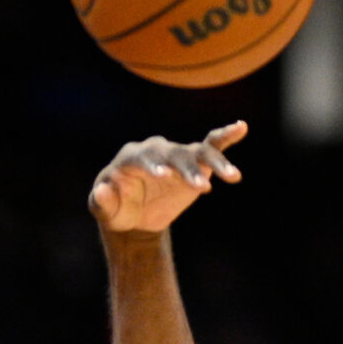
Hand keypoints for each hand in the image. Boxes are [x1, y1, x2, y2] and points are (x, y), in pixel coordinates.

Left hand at [88, 122, 246, 233]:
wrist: (135, 216)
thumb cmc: (116, 210)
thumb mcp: (105, 212)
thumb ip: (101, 202)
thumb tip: (102, 189)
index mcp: (130, 158)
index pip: (142, 157)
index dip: (152, 165)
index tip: (164, 176)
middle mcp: (156, 151)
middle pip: (174, 155)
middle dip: (187, 169)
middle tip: (201, 187)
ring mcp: (176, 155)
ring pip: (198, 152)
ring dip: (215, 162)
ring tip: (233, 177)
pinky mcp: (194, 162)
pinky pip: (212, 145)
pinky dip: (226, 137)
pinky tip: (241, 127)